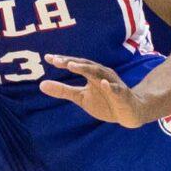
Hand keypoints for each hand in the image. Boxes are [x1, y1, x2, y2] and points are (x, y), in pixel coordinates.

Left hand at [38, 55, 154, 126]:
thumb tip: (41, 85)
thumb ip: (62, 90)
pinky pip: (116, 89)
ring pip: (99, 74)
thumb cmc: (105, 102)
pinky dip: (110, 86)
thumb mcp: (80, 97)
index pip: (76, 64)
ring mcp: (113, 83)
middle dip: (72, 62)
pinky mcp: (122, 95)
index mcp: (92, 74)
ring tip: (72, 66)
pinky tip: (103, 84)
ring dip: (86, 69)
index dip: (63, 61)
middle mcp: (102, 75)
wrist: (129, 113)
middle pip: (86, 65)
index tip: (48, 57)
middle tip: (57, 60)